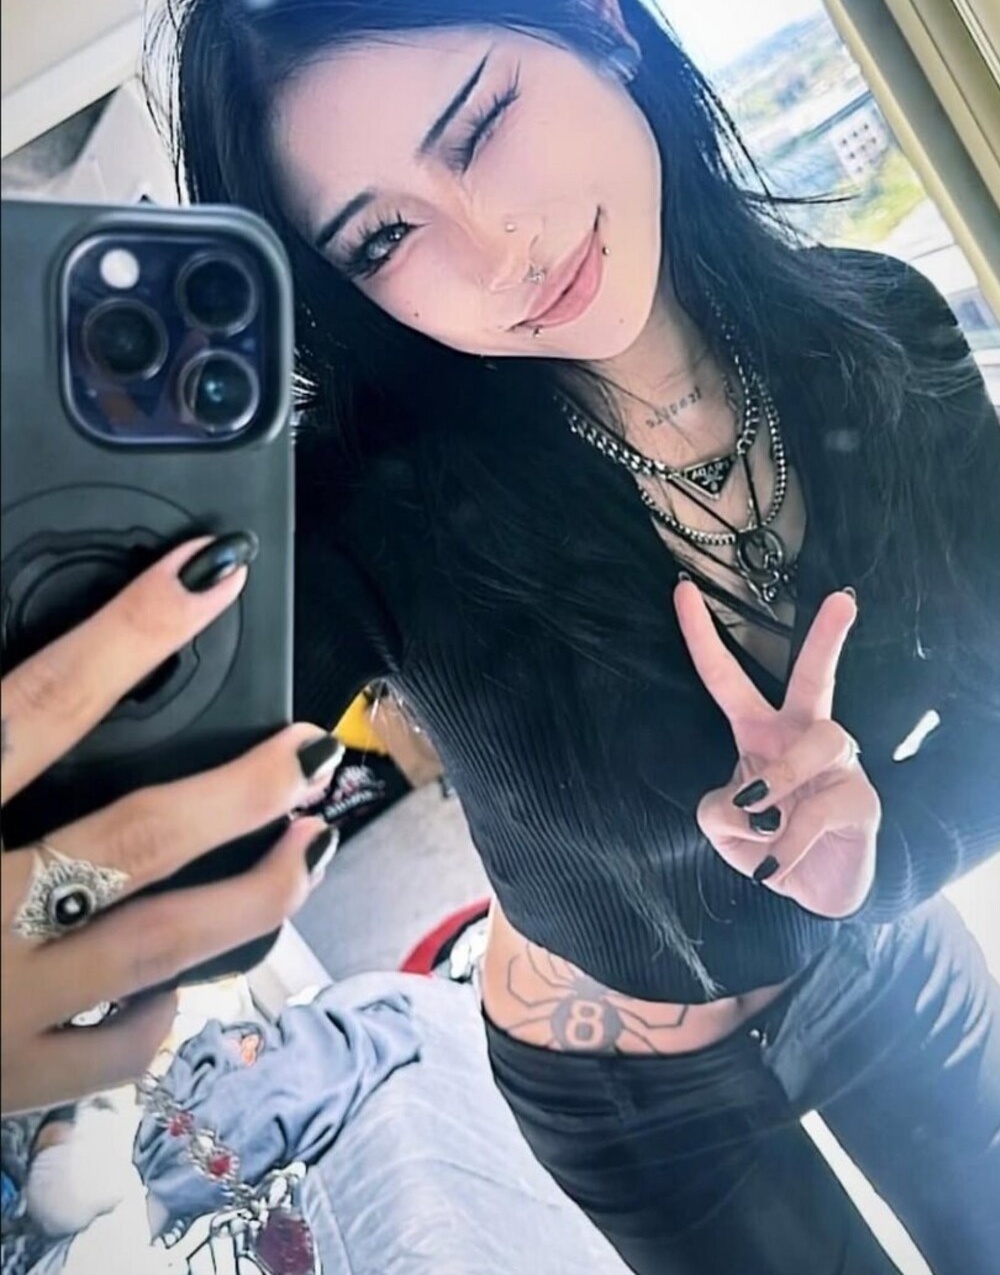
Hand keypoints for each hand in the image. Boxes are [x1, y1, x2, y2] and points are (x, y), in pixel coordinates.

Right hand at [1, 536, 343, 1113]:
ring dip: (253, 892)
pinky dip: (157, 1008)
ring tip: (310, 843)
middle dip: (240, 788)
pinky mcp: (0, 1085)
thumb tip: (18, 677)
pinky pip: (110, 1052)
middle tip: (309, 749)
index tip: (209, 572)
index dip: (133, 632)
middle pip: (135, 837)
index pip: (39, 704)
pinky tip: (178, 977)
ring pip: (158, 947)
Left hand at [674, 581, 879, 917]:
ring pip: (815, 743)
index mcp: (759, 733)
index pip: (726, 678)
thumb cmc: (767, 843)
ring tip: (764, 823)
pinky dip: (785, 846)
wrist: (814, 892)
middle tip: (843, 599)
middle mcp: (802, 737)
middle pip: (817, 679)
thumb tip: (750, 803)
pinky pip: (814, 813)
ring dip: (781, 780)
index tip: (682, 590)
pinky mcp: (862, 802)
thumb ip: (717, 808)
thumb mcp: (723, 827)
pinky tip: (775, 867)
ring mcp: (839, 767)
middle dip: (827, 638)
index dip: (702, 637)